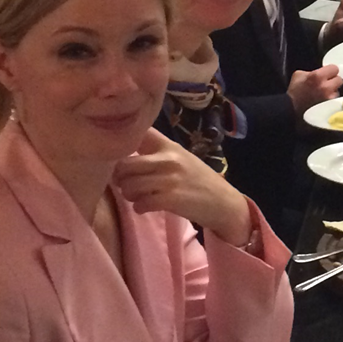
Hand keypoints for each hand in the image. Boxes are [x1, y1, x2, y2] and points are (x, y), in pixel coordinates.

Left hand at [112, 129, 252, 244]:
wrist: (222, 201)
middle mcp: (168, 159)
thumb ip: (156, 150)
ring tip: (136, 197)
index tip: (119, 154)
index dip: (122, 142)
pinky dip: (139, 207)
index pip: (140, 133)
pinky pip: (140, 203)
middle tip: (126, 183)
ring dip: (128, 195)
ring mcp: (170, 179)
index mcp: (169, 146)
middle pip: (124, 164)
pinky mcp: (171, 199)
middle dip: (120, 177)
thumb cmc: (197, 179)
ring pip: (129, 186)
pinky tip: (145, 207)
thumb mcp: (180, 157)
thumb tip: (122, 148)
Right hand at [287, 63, 340, 115]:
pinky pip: (334, 99)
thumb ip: (312, 70)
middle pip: (339, 79)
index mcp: (317, 76)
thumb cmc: (294, 92)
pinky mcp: (329, 106)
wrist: (291, 108)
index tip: (328, 72)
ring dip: (332, 90)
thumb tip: (321, 71)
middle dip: (333, 80)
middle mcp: (325, 87)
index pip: (335, 68)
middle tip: (326, 82)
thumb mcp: (299, 74)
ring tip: (323, 92)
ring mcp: (328, 98)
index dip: (330, 70)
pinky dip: (331, 98)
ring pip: (337, 90)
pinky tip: (323, 99)